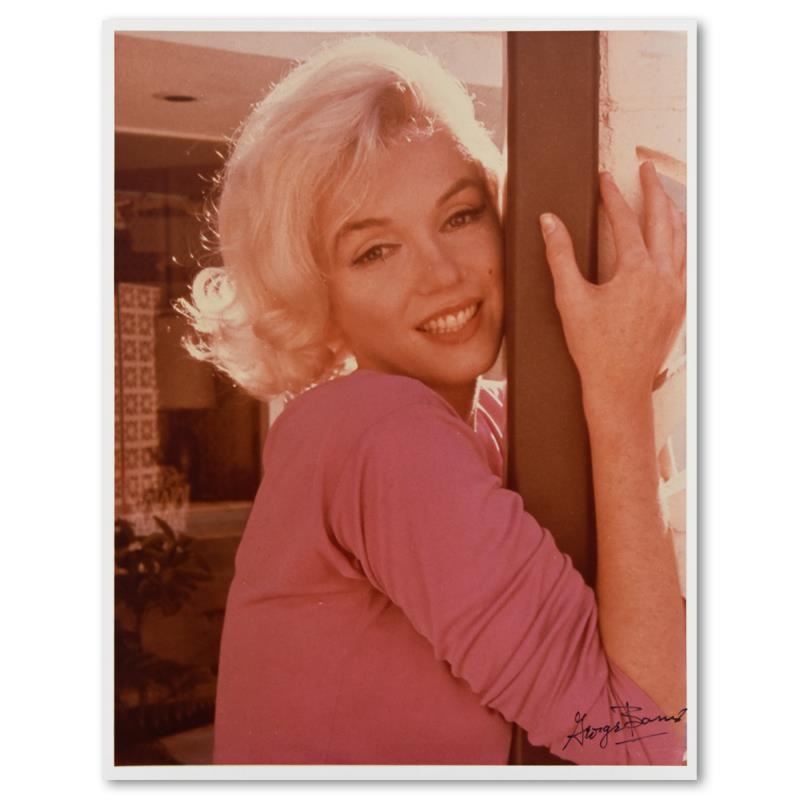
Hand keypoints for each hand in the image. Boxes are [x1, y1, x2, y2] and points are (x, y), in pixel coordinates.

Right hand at [539, 162, 685, 403]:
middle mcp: (663, 276)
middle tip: (646, 169)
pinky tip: (675, 241)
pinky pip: (686, 263)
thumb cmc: (593, 347)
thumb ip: (560, 255)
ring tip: (664, 196)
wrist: (619, 386)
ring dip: (672, 213)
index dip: (612, 196)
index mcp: (637, 271)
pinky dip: (681, 243)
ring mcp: (676, 291)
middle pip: (663, 220)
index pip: (625, 221)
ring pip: (682, 240)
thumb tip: (549, 222)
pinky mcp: (680, 305)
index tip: (604, 178)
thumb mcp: (570, 299)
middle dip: (654, 190)